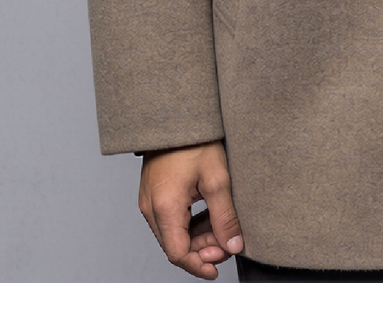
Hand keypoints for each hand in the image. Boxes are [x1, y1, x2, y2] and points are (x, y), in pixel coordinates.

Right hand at [138, 140, 243, 279]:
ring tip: (222, 227)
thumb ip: (225, 216)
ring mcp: (150, 200)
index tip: (218, 267)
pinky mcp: (154, 193)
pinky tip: (209, 215)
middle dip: (202, 250)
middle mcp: (150, 207)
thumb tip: (233, 244)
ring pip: (173, 233)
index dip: (199, 264)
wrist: (176, 115)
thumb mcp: (217, 178)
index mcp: (164, 206)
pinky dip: (189, 224)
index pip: (177, 253)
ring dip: (197, 237)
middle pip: (175, 245)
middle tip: (227, 241)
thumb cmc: (195, 140)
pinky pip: (170, 219)